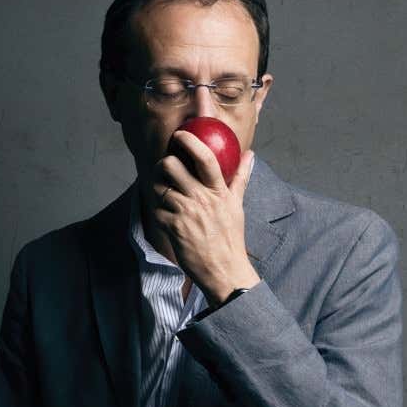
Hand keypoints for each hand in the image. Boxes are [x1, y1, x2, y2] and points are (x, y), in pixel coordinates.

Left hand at [152, 130, 260, 305]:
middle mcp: (202, 199)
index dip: (190, 142)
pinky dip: (157, 210)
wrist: (224, 270)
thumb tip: (250, 155)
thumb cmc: (230, 237)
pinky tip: (164, 214)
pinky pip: (156, 209)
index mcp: (219, 192)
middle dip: (163, 164)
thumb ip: (241, 177)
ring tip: (163, 192)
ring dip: (157, 188)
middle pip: (172, 166)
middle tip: (165, 170)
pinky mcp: (173, 228)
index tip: (180, 135)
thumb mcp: (237, 205)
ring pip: (159, 187)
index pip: (206, 158)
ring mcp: (186, 214)